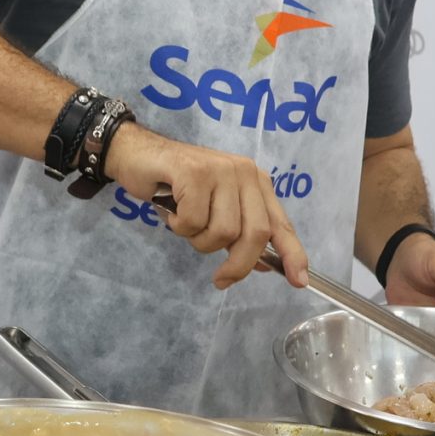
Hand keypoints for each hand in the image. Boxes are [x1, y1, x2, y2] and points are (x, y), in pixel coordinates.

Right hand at [103, 123, 307, 290]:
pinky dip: (179, 226)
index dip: (292, 253)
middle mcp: (244, 173)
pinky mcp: (195, 173)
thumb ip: (239, 232)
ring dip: (199, 240)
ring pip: (222, 232)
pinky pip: (193, 222)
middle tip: (220, 279)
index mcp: (255, 182)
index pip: (280, 223)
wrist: (136, 154)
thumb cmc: (175, 186)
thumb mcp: (214, 210)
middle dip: (238, 264)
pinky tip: (171, 210)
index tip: (298, 280)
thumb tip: (260, 265)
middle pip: (254, 234)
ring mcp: (221, 170)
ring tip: (185, 222)